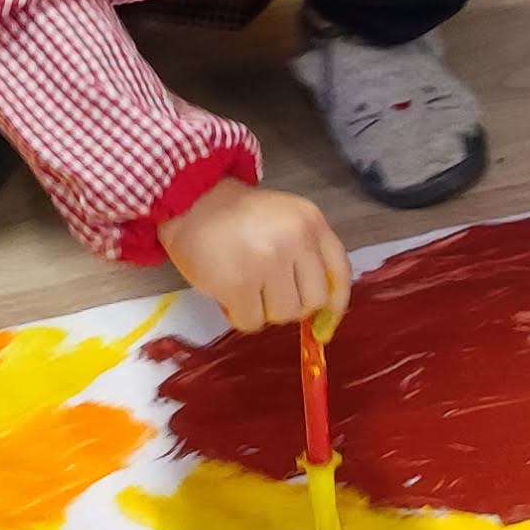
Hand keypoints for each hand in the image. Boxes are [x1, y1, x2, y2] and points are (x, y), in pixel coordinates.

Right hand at [162, 177, 351, 330]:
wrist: (190, 202)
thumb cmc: (236, 216)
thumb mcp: (284, 221)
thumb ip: (306, 256)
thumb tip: (319, 317)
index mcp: (312, 222)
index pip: (339, 274)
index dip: (334, 307)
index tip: (323, 327)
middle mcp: (296, 240)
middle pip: (312, 301)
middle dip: (290, 306)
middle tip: (265, 292)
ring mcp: (269, 261)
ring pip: (283, 315)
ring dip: (262, 310)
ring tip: (244, 286)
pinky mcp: (239, 282)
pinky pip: (251, 322)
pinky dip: (238, 315)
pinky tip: (227, 294)